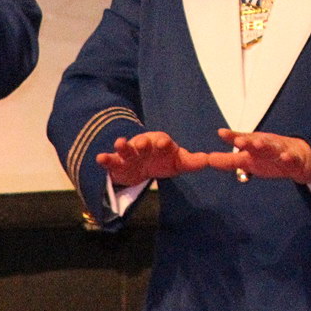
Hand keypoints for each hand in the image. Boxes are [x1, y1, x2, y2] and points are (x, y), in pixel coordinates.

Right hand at [96, 131, 211, 184]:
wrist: (143, 168)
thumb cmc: (163, 161)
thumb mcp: (179, 163)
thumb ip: (192, 161)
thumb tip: (210, 160)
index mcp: (160, 144)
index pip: (163, 142)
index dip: (163, 143)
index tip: (163, 143)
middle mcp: (144, 146)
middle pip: (143, 143)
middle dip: (143, 143)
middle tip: (142, 143)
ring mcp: (130, 154)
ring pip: (126, 149)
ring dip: (123, 146)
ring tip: (119, 143)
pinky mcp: (118, 163)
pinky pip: (111, 160)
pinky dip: (106, 158)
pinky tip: (99, 158)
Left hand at [203, 129, 310, 183]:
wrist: (300, 157)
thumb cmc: (270, 155)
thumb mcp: (249, 157)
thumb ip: (229, 160)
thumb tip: (208, 158)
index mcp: (254, 145)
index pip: (242, 141)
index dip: (232, 137)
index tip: (221, 133)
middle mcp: (266, 146)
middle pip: (256, 143)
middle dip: (247, 142)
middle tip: (238, 141)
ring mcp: (280, 151)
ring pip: (272, 148)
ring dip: (265, 146)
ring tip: (257, 144)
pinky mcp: (293, 160)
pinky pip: (291, 159)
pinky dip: (288, 157)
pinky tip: (284, 157)